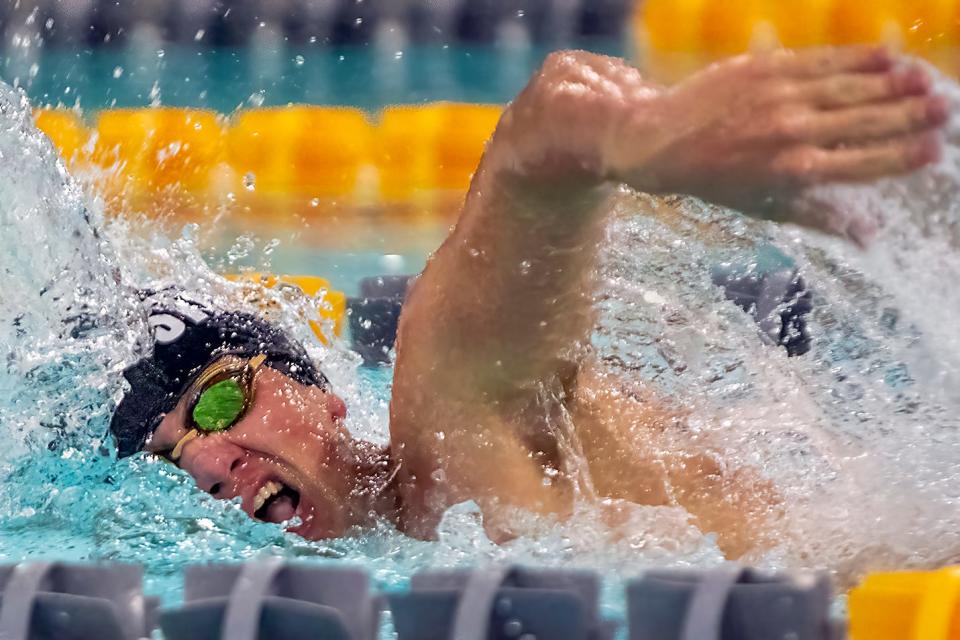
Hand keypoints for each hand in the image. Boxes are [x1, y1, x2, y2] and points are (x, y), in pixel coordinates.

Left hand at [609, 46, 948, 245]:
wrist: (657, 141)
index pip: (862, 163)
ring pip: (849, 87)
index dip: (902, 156)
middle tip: (946, 109)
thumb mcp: (764, 207)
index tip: (935, 150)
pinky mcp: (764, 68)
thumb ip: (820, 218)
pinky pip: (821, 60)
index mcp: (792, 172)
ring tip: (925, 80)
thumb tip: (871, 237)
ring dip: (892, 82)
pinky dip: (856, 58)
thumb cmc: (715, 180)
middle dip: (909, 114)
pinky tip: (886, 55)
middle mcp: (789, 133)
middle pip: (864, 121)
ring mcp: (777, 96)